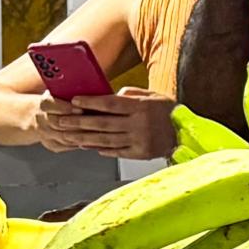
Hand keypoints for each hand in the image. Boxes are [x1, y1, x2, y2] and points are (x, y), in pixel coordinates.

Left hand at [33, 90, 175, 158]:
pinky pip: (116, 152)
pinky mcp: (140, 154)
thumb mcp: (152, 95)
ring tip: (70, 136)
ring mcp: (139, 141)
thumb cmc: (168, 111)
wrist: (186, 133)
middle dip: (80, 122)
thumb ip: (130, 94)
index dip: (90, 103)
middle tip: (63, 121)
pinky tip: (89, 146)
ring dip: (85, 138)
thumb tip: (109, 96)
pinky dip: (101, 149)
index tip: (74, 101)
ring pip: (106, 140)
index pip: (109, 104)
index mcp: (141, 107)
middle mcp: (138, 124)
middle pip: (103, 123)